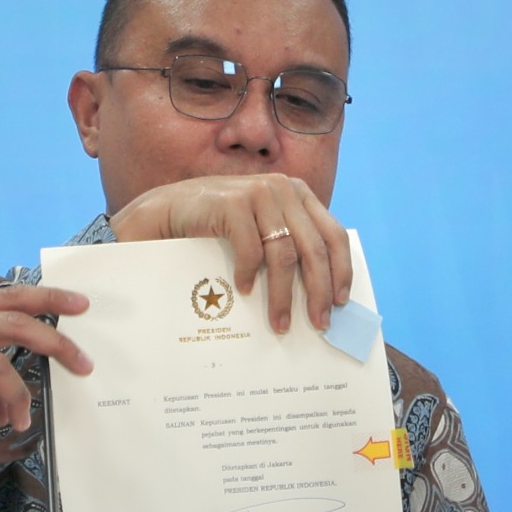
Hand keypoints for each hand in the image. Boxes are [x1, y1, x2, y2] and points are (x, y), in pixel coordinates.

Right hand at [108, 174, 351, 333]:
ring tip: (279, 323)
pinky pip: (250, 249)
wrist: (170, 209)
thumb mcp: (262, 226)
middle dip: (317, 291)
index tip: (340, 302)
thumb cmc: (219, 226)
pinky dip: (249, 275)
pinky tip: (244, 291)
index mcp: (297, 193)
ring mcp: (258, 192)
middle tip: (319, 323)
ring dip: (282, 295)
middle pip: (313, 248)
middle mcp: (282, 188)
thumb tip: (321, 290)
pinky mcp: (232, 202)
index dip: (341, 270)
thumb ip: (289, 241)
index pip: (333, 234)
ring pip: (283, 255)